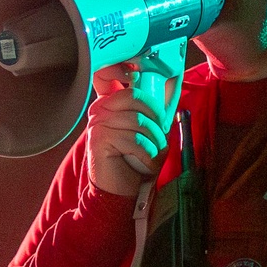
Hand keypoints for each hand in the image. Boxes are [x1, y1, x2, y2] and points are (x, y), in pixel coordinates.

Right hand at [86, 62, 176, 198]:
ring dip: (154, 142)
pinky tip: (145, 164)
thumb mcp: (144, 132)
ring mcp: (97, 124)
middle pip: (136, 97)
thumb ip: (150, 113)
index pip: (117, 78)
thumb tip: (169, 95)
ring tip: (152, 156)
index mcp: (110, 103)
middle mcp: (100, 109)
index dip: (129, 76)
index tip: (144, 88)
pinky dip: (147, 155)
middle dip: (156, 120)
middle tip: (159, 139)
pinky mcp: (100, 140)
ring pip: (139, 121)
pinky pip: (135, 140)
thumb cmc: (134, 160)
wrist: (119, 190)